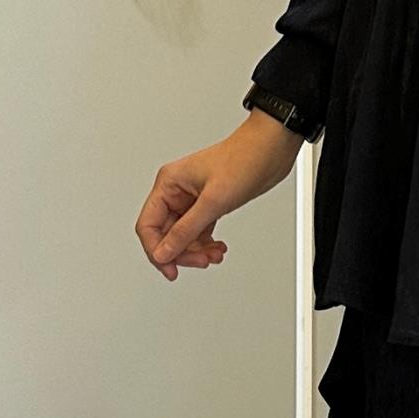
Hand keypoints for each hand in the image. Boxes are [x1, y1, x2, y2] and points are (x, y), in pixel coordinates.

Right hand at [135, 110, 300, 280]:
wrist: (270, 149)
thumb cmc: (243, 161)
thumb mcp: (212, 202)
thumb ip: (186, 231)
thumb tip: (164, 252)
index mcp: (169, 183)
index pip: (148, 225)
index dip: (156, 250)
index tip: (170, 268)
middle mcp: (177, 190)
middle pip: (165, 233)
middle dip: (182, 251)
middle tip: (200, 262)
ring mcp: (192, 197)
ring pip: (183, 235)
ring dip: (196, 250)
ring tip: (213, 255)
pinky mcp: (208, 203)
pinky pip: (198, 230)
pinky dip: (206, 243)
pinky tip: (218, 248)